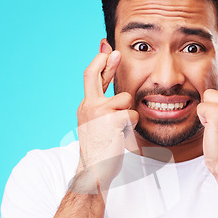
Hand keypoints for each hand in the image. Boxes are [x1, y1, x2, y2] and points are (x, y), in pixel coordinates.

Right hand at [74, 43, 138, 192]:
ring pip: (125, 99)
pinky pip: (132, 115)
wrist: (94, 170)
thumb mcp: (98, 124)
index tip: (107, 47)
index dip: (100, 61)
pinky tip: (123, 135)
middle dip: (107, 61)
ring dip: (129, 113)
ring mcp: (98, 113)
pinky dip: (132, 126)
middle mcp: (88, 106)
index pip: (91, 77)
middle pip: (94, 74)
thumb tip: (114, 95)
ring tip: (120, 129)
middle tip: (117, 52)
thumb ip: (104, 106)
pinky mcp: (110, 121)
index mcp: (86, 106)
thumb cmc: (100, 149)